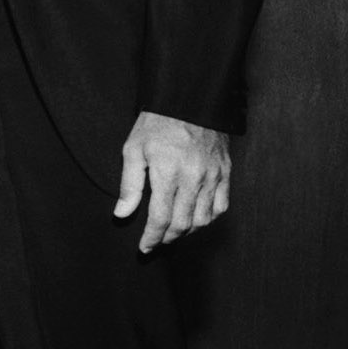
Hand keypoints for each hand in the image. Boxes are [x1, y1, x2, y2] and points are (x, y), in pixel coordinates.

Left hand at [114, 110, 231, 251]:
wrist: (189, 100)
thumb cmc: (156, 124)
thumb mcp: (133, 149)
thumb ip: (129, 185)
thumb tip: (122, 213)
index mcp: (168, 173)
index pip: (161, 217)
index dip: (152, 237)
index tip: (144, 247)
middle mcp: (194, 178)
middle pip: (183, 223)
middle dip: (168, 238)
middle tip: (156, 243)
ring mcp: (213, 177)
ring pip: (203, 219)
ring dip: (187, 232)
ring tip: (172, 233)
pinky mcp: (225, 173)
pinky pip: (221, 206)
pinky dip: (208, 218)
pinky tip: (195, 219)